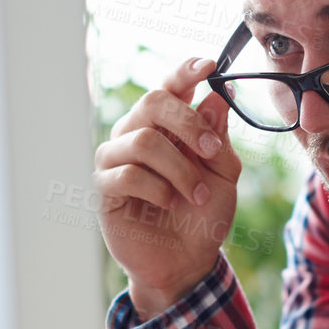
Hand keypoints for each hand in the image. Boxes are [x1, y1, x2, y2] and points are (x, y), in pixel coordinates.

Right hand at [93, 58, 242, 320]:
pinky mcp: (104, 188)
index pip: (170, 86)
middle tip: (212, 151)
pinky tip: (170, 204)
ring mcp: (116, 159)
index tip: (208, 66)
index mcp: (167, 125)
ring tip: (196, 194)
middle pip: (153, 102)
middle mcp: (137, 133)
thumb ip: (218, 137)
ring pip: (144, 140)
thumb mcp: (223, 174)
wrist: (187, 261)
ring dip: (180, 169)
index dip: (185, 72)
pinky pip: (129, 173)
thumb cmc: (203, 214)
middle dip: (189, 124)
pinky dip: (158, 189)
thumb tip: (215, 96)